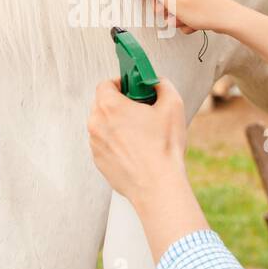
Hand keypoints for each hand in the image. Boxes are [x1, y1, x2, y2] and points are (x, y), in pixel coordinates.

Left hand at [87, 76, 188, 206]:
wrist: (157, 186)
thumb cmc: (164, 148)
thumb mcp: (173, 105)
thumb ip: (162, 85)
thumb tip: (156, 83)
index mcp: (110, 106)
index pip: (106, 84)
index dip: (122, 83)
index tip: (134, 88)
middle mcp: (96, 123)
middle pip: (102, 103)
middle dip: (120, 103)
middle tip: (140, 109)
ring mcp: (95, 144)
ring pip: (103, 124)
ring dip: (117, 123)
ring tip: (140, 132)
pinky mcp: (98, 160)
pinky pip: (105, 143)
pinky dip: (116, 142)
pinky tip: (136, 149)